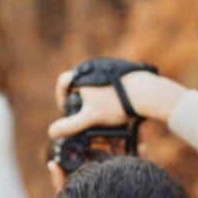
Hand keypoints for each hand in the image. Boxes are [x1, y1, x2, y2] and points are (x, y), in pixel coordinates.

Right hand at [48, 70, 187, 138]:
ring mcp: (107, 65)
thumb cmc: (116, 103)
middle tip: (87, 114)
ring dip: (94, 97)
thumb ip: (70, 125)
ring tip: (102, 112)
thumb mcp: (90, 117)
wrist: (146, 92)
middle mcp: (93, 65)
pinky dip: (108, 93)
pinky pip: (108, 82)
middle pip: (79, 84)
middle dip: (80, 100)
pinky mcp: (121, 69)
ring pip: (94, 83)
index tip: (68, 109)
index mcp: (81, 73)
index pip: (63, 83)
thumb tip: (51, 132)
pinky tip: (115, 105)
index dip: (62, 98)